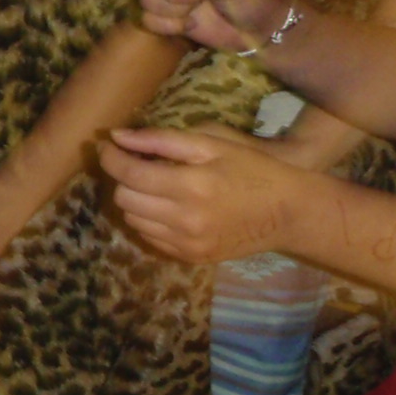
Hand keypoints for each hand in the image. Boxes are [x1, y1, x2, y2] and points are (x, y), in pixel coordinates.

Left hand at [97, 125, 297, 263]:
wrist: (289, 212)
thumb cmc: (252, 169)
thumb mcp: (212, 144)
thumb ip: (162, 140)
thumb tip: (118, 136)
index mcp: (191, 186)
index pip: (129, 174)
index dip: (111, 157)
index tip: (107, 145)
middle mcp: (184, 220)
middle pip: (124, 199)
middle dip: (122, 178)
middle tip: (136, 163)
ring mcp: (187, 244)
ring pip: (133, 220)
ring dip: (134, 200)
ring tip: (153, 185)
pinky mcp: (191, 258)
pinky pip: (151, 238)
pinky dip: (149, 220)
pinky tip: (167, 206)